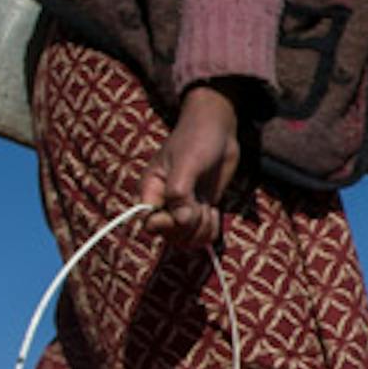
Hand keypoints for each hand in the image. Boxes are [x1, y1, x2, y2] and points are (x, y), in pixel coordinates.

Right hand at [142, 83, 244, 243]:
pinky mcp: (200, 209)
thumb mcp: (186, 163)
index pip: (150, 224)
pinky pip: (202, 234)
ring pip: (187, 239)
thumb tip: (181, 220)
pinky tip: (214, 211)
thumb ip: (179, 193)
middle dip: (189, 227)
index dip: (167, 225)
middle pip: (169, 236)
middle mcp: (163, 203)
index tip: (185, 211)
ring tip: (209, 208)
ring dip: (202, 229)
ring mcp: (183, 208)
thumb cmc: (196, 140)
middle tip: (201, 207)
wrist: (217, 129)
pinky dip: (211, 228)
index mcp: (150, 190)